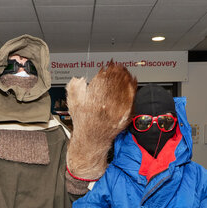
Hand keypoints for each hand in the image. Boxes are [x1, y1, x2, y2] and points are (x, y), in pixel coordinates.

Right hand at [65, 62, 136, 181]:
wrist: (90, 141)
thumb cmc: (82, 122)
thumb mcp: (72, 105)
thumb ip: (73, 90)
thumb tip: (78, 79)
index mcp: (89, 104)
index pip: (100, 83)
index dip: (106, 72)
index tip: (109, 66)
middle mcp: (102, 109)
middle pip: (113, 87)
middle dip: (117, 75)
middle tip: (120, 66)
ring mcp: (113, 115)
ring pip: (122, 93)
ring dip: (126, 81)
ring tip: (127, 72)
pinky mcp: (122, 120)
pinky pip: (130, 103)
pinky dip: (132, 92)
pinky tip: (133, 84)